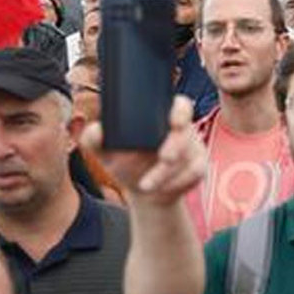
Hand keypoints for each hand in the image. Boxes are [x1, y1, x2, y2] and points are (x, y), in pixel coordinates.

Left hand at [81, 96, 205, 205]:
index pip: (180, 105)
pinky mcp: (199, 167)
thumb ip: (94, 139)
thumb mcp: (106, 151)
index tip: (174, 121)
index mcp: (162, 116)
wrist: (142, 188)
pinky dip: (177, 183)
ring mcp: (193, 148)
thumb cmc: (125, 162)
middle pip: (187, 132)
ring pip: (189, 156)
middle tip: (164, 158)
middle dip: (176, 146)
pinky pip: (195, 173)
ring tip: (147, 184)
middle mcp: (182, 129)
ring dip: (168, 173)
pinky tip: (162, 188)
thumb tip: (96, 130)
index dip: (180, 111)